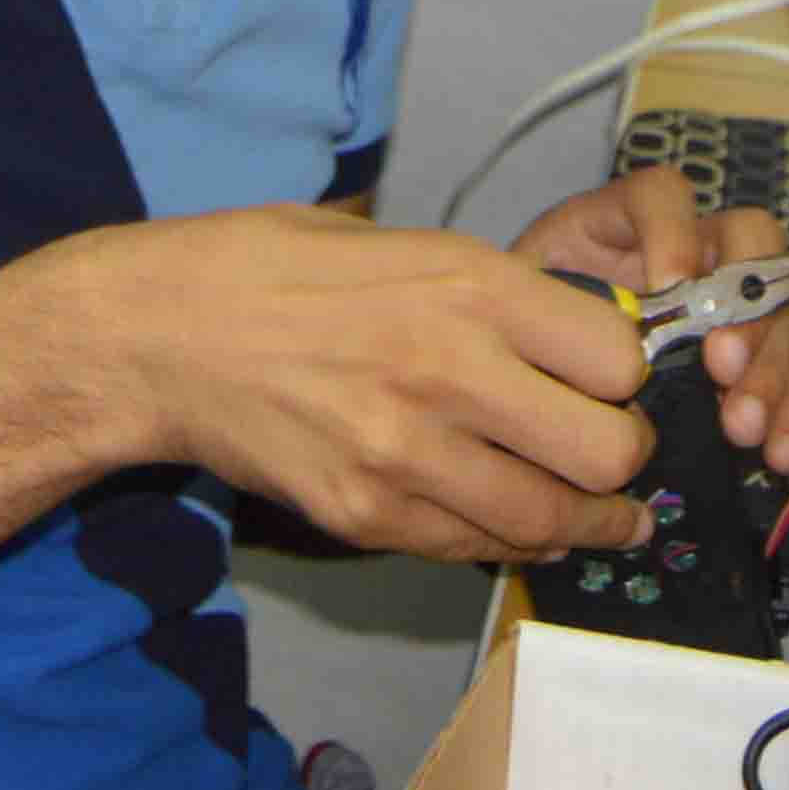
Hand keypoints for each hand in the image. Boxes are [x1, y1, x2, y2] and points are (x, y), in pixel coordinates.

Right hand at [61, 206, 655, 562]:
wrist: (158, 334)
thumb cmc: (276, 267)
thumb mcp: (402, 241)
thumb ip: (491, 291)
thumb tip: (576, 329)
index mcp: (470, 285)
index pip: (620, 356)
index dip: (629, 373)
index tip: (617, 377)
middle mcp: (451, 371)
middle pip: (607, 450)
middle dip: (625, 455)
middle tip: (614, 448)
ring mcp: (406, 454)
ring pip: (548, 519)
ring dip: (586, 521)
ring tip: (602, 515)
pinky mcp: (364, 515)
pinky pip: (471, 548)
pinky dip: (507, 542)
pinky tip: (517, 526)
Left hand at [511, 164, 788, 473]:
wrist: (525, 368)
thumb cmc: (519, 327)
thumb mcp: (519, 304)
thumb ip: (543, 311)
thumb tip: (569, 352)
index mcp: (625, 223)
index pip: (663, 195)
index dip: (675, 232)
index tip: (669, 284)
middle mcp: (689, 251)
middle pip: (747, 250)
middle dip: (743, 309)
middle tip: (721, 367)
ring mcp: (724, 306)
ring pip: (775, 315)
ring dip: (768, 372)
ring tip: (742, 427)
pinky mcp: (742, 363)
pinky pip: (785, 381)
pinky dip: (788, 417)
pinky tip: (777, 453)